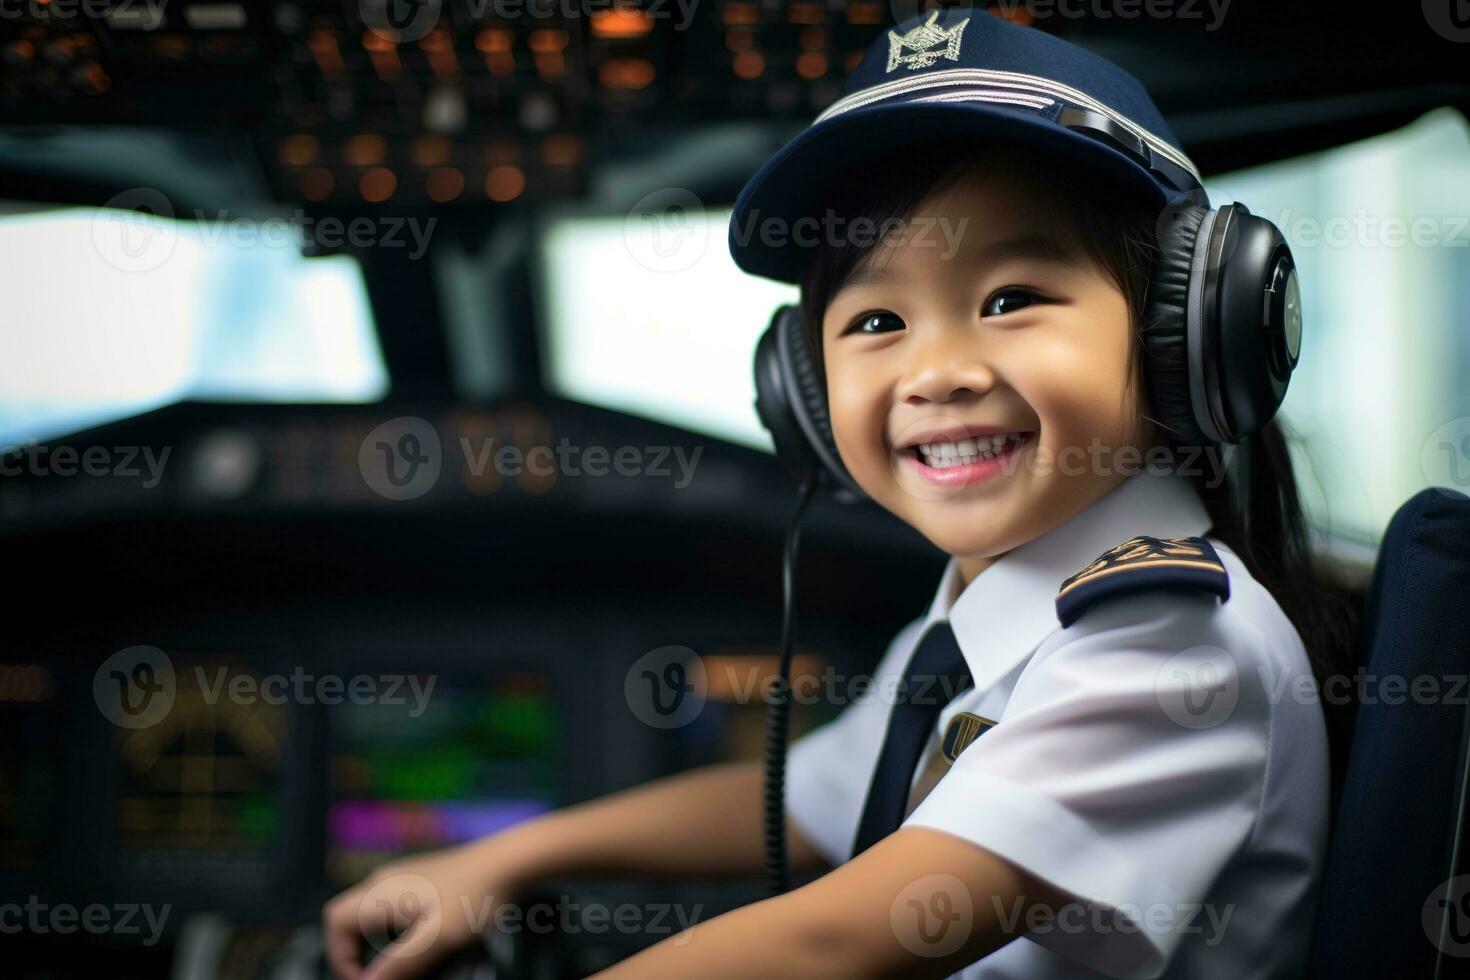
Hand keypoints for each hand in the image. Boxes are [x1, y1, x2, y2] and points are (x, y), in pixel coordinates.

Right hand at [322, 840, 519, 979]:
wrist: (510, 860)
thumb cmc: (475, 897)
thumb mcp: (437, 938)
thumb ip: (400, 963)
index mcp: (381, 892)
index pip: (335, 922)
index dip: (340, 956)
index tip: (367, 979)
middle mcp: (385, 879)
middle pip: (348, 917)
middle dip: (355, 950)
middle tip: (380, 974)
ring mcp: (404, 875)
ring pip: (370, 911)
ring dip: (375, 940)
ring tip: (401, 961)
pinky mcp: (422, 877)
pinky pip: (391, 905)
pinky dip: (394, 928)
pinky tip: (420, 938)